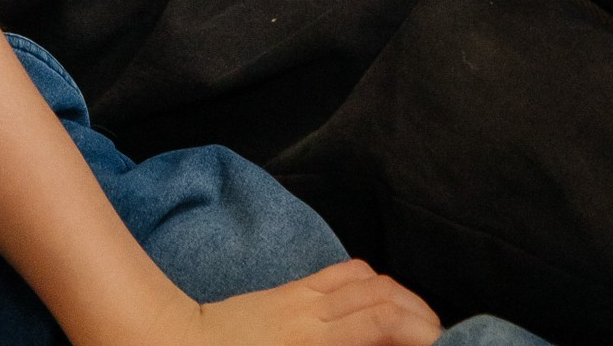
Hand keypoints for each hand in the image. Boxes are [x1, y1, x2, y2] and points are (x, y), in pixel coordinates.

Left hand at [189, 261, 441, 345]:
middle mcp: (312, 315)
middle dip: (421, 314)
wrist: (172, 344)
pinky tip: (380, 298)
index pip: (381, 322)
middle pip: (383, 296)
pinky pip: (341, 274)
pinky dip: (372, 281)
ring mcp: (301, 298)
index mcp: (312, 344)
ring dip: (401, 295)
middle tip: (441, 336)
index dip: (419, 330)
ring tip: (419, 320)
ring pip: (367, 278)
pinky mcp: (290, 290)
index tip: (440, 344)